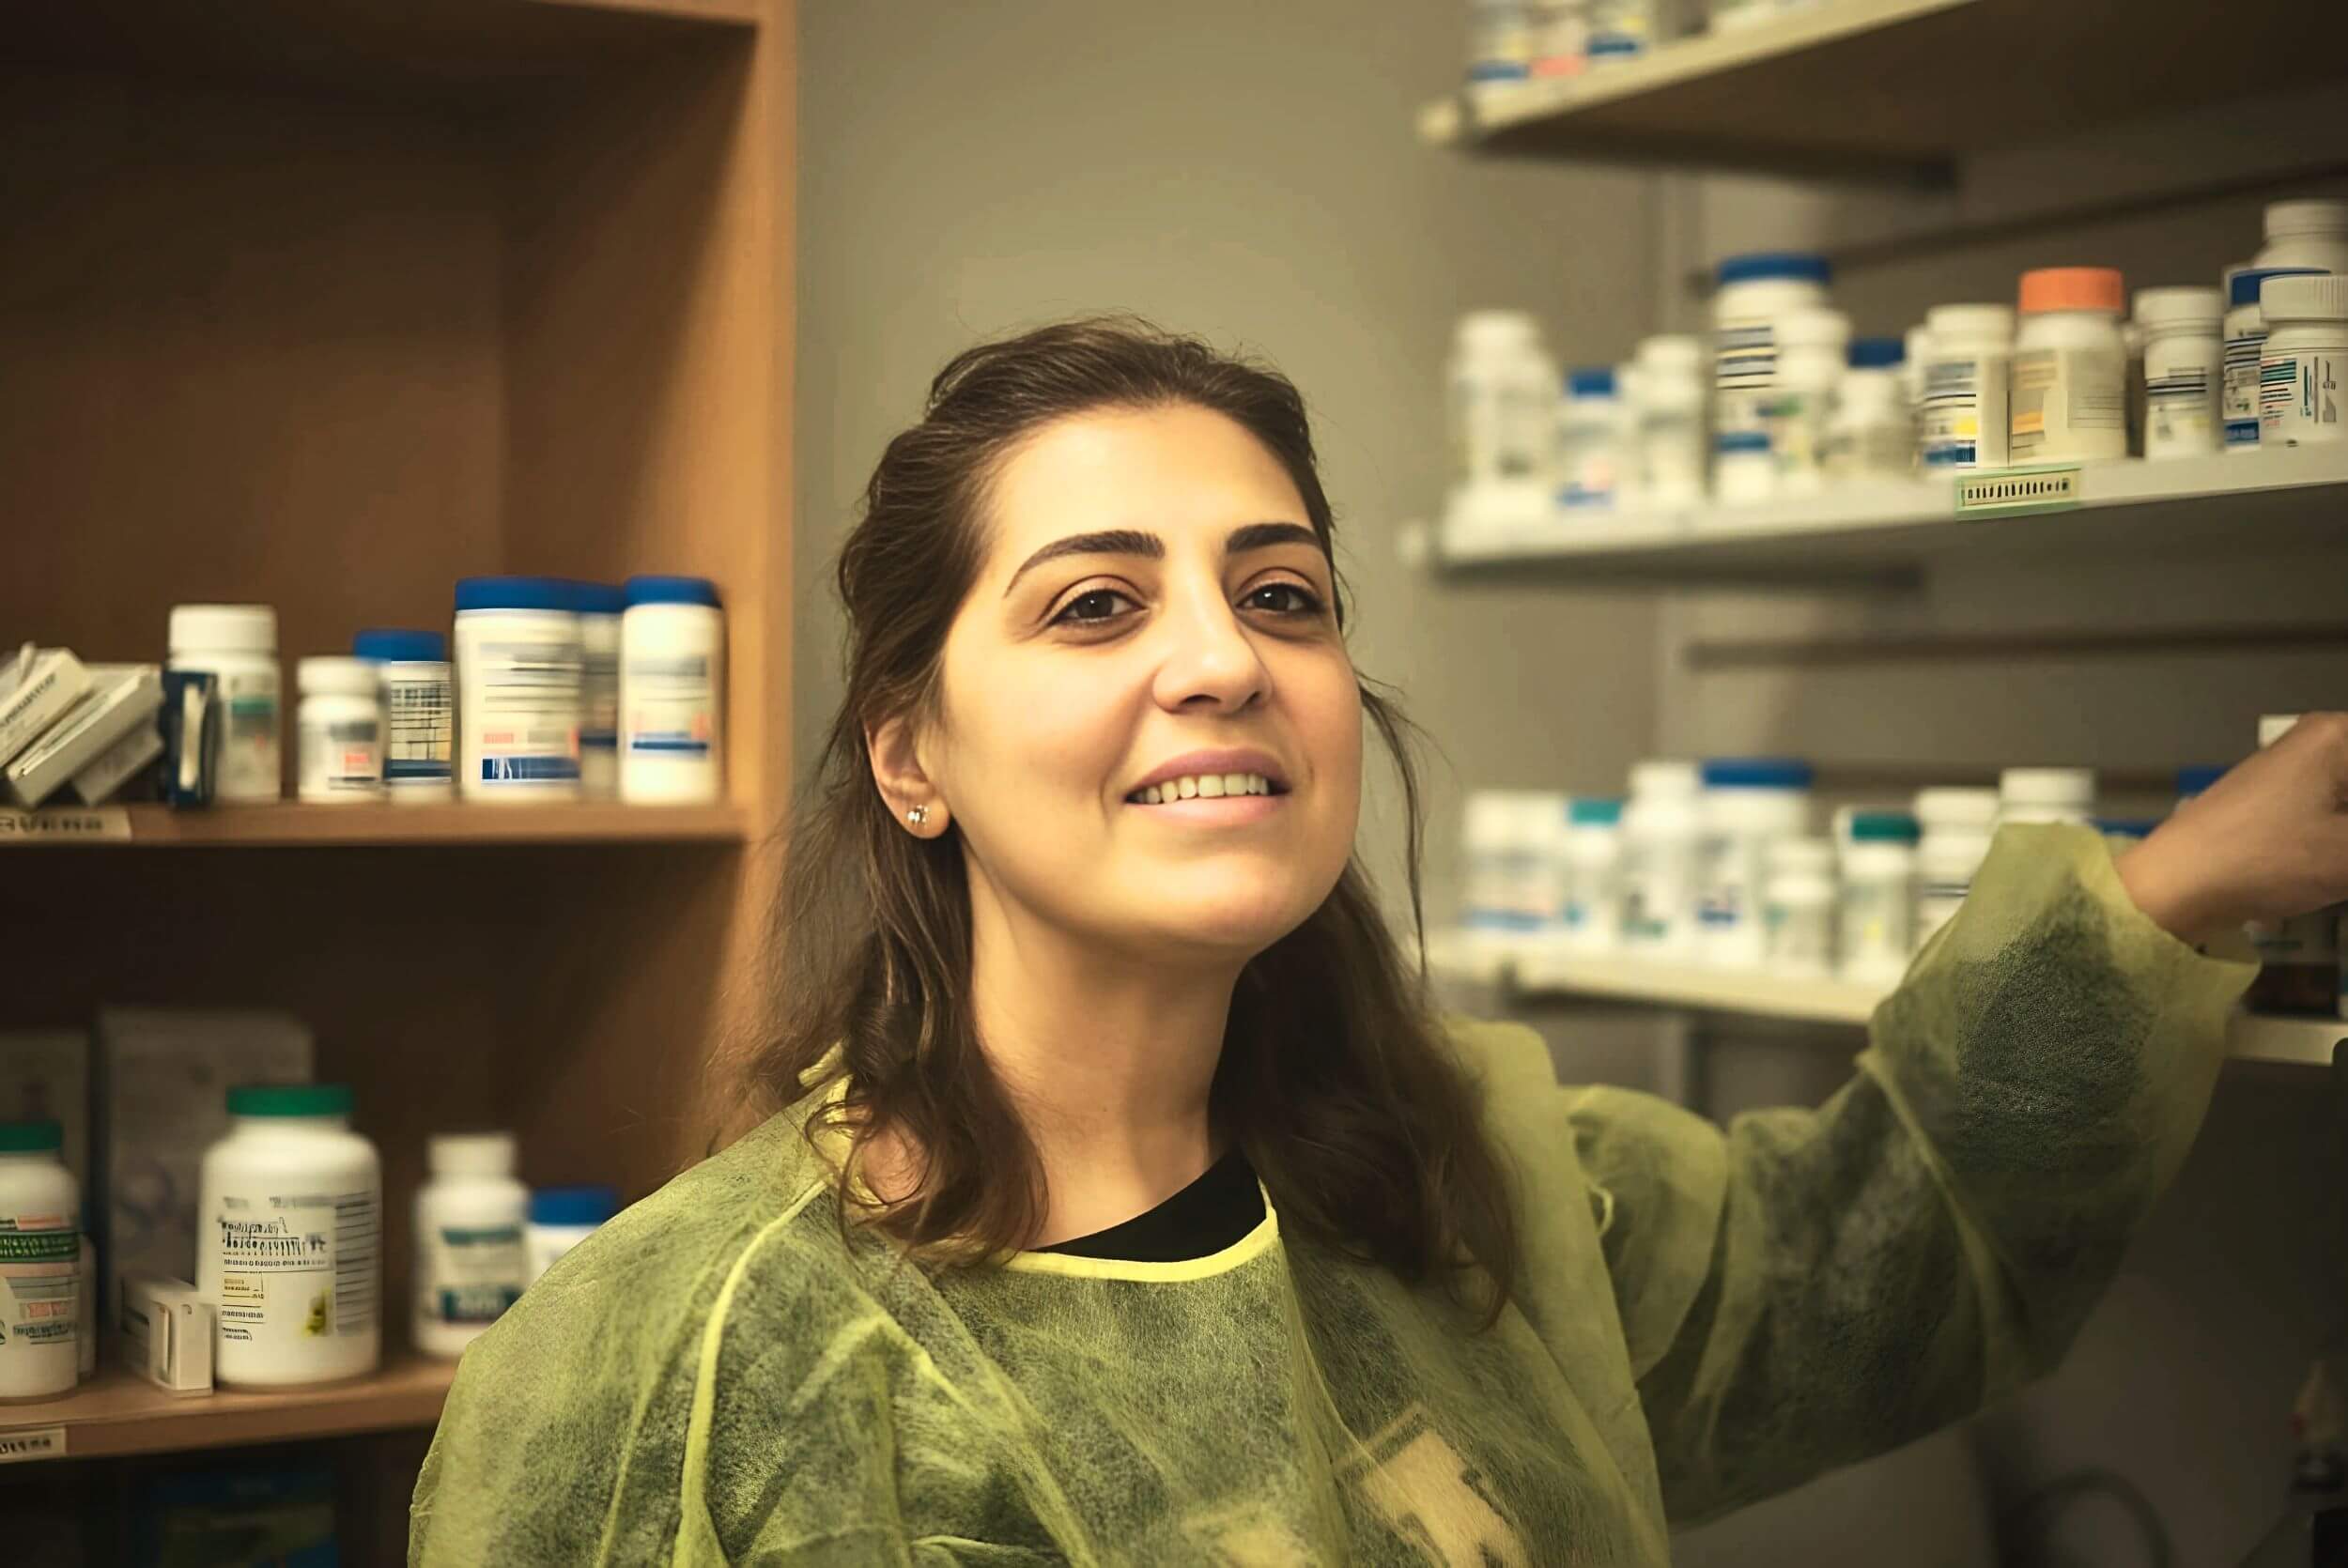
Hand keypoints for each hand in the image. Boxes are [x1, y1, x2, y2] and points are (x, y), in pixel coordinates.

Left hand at [2118, 713, 2347, 944]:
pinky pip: (2340, 815)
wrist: (2172, 887)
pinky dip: (2346, 844)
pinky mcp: (2286, 807)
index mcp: (2340, 736)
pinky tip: (2337, 869)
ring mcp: (2300, 774)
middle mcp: (2320, 742)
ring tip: (2338, 867)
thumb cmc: (2262, 860)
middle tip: (2344, 858)